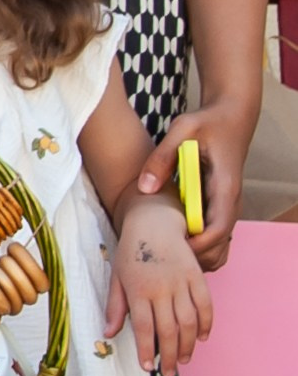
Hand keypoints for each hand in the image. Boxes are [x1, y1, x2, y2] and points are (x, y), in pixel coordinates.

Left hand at [106, 193, 212, 375]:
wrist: (154, 222)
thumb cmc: (131, 252)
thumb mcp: (117, 278)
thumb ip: (115, 307)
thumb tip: (108, 334)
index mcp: (138, 291)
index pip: (144, 329)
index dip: (147, 351)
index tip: (147, 368)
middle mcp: (161, 288)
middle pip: (169, 330)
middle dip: (169, 355)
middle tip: (169, 372)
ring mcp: (181, 282)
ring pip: (189, 321)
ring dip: (188, 344)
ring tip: (183, 359)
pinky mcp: (197, 276)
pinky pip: (206, 304)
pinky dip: (207, 323)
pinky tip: (202, 337)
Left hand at [135, 97, 254, 267]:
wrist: (230, 118)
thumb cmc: (207, 123)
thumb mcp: (182, 130)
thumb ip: (162, 157)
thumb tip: (144, 188)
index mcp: (225, 187)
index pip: (218, 230)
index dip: (196, 246)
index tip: (169, 249)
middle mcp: (230, 203)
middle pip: (218, 247)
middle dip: (191, 257)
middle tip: (158, 254)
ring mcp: (226, 208)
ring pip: (218, 248)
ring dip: (194, 255)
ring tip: (163, 249)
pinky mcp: (219, 209)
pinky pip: (214, 239)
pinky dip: (197, 247)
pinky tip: (172, 239)